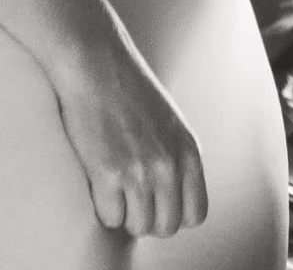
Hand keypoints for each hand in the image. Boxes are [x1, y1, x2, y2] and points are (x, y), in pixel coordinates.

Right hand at [49, 36, 208, 238]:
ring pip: (138, 227)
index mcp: (189, 152)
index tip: (156, 204)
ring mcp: (140, 171)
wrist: (97, 65)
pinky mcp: (108, 173)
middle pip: (166, 227)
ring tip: (115, 191)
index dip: (173, 216)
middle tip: (131, 199)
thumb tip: (169, 197)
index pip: (195, 214)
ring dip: (124, 217)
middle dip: (147, 220)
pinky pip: (110, 218)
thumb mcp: (170, 124)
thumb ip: (176, 159)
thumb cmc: (129, 91)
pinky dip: (103, 207)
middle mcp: (170, 165)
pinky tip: (99, 182)